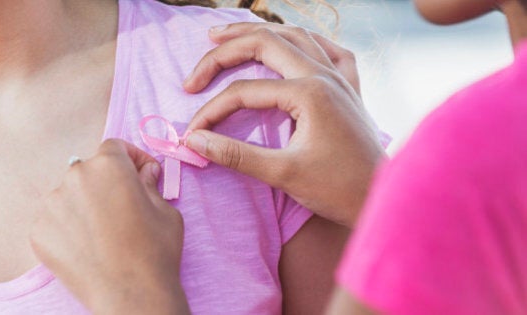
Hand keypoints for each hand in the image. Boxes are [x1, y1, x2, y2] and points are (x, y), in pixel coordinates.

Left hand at [30, 139, 189, 314]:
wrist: (130, 295)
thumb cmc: (155, 251)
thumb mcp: (165, 210)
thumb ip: (150, 183)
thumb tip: (144, 172)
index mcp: (109, 165)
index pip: (115, 147)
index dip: (131, 158)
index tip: (141, 174)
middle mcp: (75, 176)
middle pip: (90, 170)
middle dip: (107, 182)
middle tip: (123, 207)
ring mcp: (52, 204)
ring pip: (70, 194)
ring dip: (85, 204)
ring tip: (103, 232)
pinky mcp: (38, 230)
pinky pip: (54, 220)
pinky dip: (68, 227)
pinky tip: (86, 246)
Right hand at [183, 22, 386, 226]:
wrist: (382, 201)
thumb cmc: (338, 190)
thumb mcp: (282, 174)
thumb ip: (235, 154)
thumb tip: (194, 140)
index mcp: (308, 93)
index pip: (244, 91)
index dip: (212, 110)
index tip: (192, 133)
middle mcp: (324, 75)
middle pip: (266, 43)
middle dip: (225, 51)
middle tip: (196, 70)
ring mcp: (340, 78)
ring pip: (295, 37)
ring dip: (259, 33)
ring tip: (228, 35)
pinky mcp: (349, 88)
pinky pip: (328, 50)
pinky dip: (305, 41)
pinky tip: (294, 44)